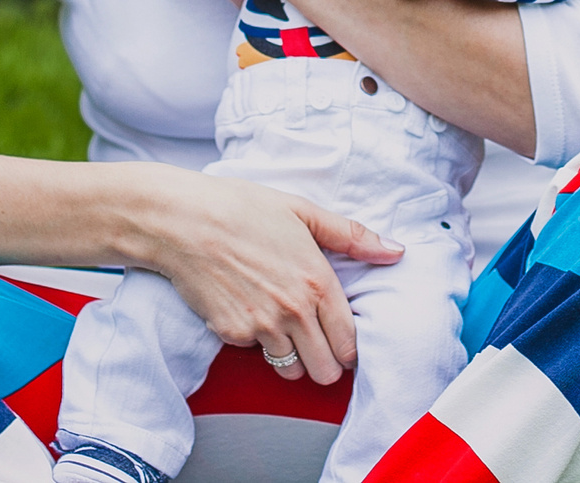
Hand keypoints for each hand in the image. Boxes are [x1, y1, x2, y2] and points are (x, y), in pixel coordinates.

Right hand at [144, 171, 403, 387]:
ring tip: (284, 328)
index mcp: (318, 282)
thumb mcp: (303, 211)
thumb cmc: (243, 208)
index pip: (350, 342)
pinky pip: (255, 353)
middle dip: (325, 362)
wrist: (183, 220)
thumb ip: (352, 236)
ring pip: (292, 371)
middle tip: (317, 343)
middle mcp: (294, 312)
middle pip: (325, 370)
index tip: (343, 341)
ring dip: (293, 358)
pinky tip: (250, 311)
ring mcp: (261, 327)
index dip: (349, 348)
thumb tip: (396, 251)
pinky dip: (256, 342)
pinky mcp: (231, 335)